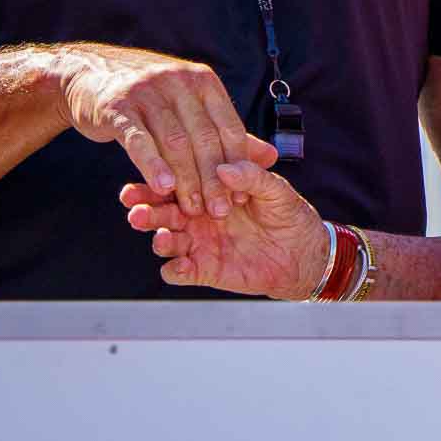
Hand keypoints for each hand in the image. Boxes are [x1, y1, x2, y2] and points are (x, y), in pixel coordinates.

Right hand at [55, 44, 274, 219]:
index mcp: (203, 82)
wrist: (91, 76)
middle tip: (220, 211)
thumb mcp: (191, 107)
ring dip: (186, 180)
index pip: (228, 127)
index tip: (242, 197)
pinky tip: (163, 189)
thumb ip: (228, 133)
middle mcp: (179, 82)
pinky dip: (152, 165)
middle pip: (203, 138)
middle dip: (214, 179)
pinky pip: (139, 140)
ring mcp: (148, 92)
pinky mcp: (118, 107)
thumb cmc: (150, 99)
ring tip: (194, 211)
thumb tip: (272, 157)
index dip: (237, 164)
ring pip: (175, 142)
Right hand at [122, 160, 327, 298]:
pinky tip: (180, 265)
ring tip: (162, 236)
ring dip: (158, 238)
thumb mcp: (274, 189)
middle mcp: (196, 217)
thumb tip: (224, 168)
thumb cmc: (287, 214)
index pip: (177, 183)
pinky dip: (175, 270)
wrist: (304, 251)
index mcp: (208, 191)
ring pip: (166, 240)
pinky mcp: (204, 269)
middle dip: (147, 210)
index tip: (149, 175)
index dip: (159, 180)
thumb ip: (250, 176)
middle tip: (137, 209)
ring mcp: (198, 244)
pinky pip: (179, 272)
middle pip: (162, 212)